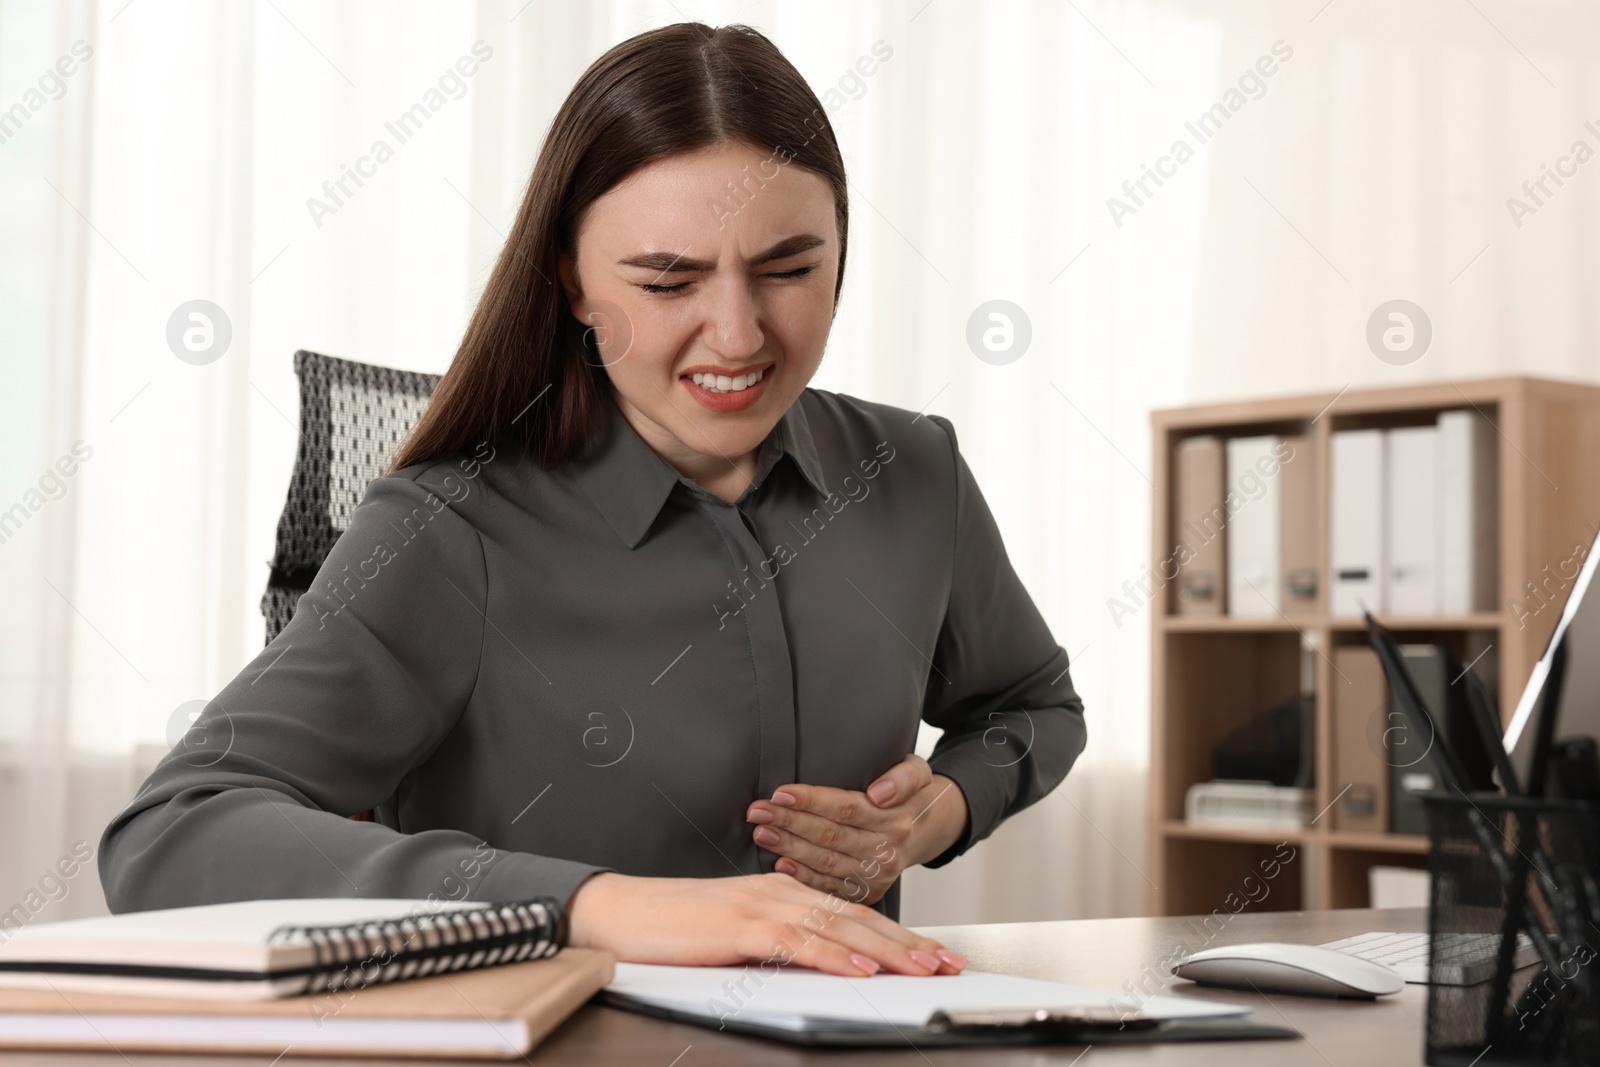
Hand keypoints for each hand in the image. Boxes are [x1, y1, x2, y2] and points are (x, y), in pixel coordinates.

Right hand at [565, 871, 966, 976]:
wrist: (619, 913)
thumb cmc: (674, 930)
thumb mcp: (738, 938)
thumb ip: (778, 946)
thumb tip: (819, 969)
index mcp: (782, 893)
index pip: (852, 914)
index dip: (898, 935)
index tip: (933, 955)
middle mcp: (781, 892)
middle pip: (859, 918)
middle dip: (909, 943)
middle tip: (949, 964)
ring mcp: (762, 906)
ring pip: (840, 927)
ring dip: (887, 950)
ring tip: (924, 969)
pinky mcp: (742, 926)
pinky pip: (799, 942)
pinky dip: (835, 955)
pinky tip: (862, 968)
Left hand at [745, 754, 969, 904]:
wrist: (928, 829)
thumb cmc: (911, 796)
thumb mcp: (918, 772)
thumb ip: (903, 777)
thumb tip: (880, 792)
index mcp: (896, 819)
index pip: (846, 809)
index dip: (811, 801)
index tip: (780, 794)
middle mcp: (886, 850)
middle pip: (830, 836)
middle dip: (789, 823)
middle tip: (758, 812)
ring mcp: (876, 876)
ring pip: (825, 863)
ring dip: (789, 848)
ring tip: (761, 833)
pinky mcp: (867, 893)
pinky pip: (829, 887)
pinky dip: (802, 878)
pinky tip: (780, 865)